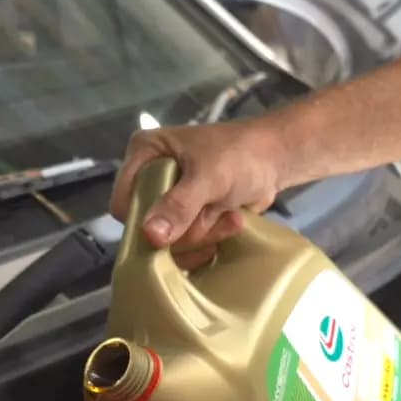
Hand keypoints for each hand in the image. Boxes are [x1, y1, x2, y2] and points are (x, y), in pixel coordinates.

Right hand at [110, 119, 287, 267]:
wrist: (277, 159)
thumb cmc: (241, 154)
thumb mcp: (209, 177)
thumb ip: (179, 205)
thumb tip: (150, 236)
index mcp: (144, 155)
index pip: (123, 202)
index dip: (143, 221)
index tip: (174, 226)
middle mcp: (150, 178)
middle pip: (148, 229)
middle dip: (185, 230)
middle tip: (213, 213)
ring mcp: (170, 201)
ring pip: (171, 242)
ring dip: (204, 235)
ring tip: (229, 216)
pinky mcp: (188, 217)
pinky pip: (188, 245)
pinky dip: (211, 239)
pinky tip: (231, 222)